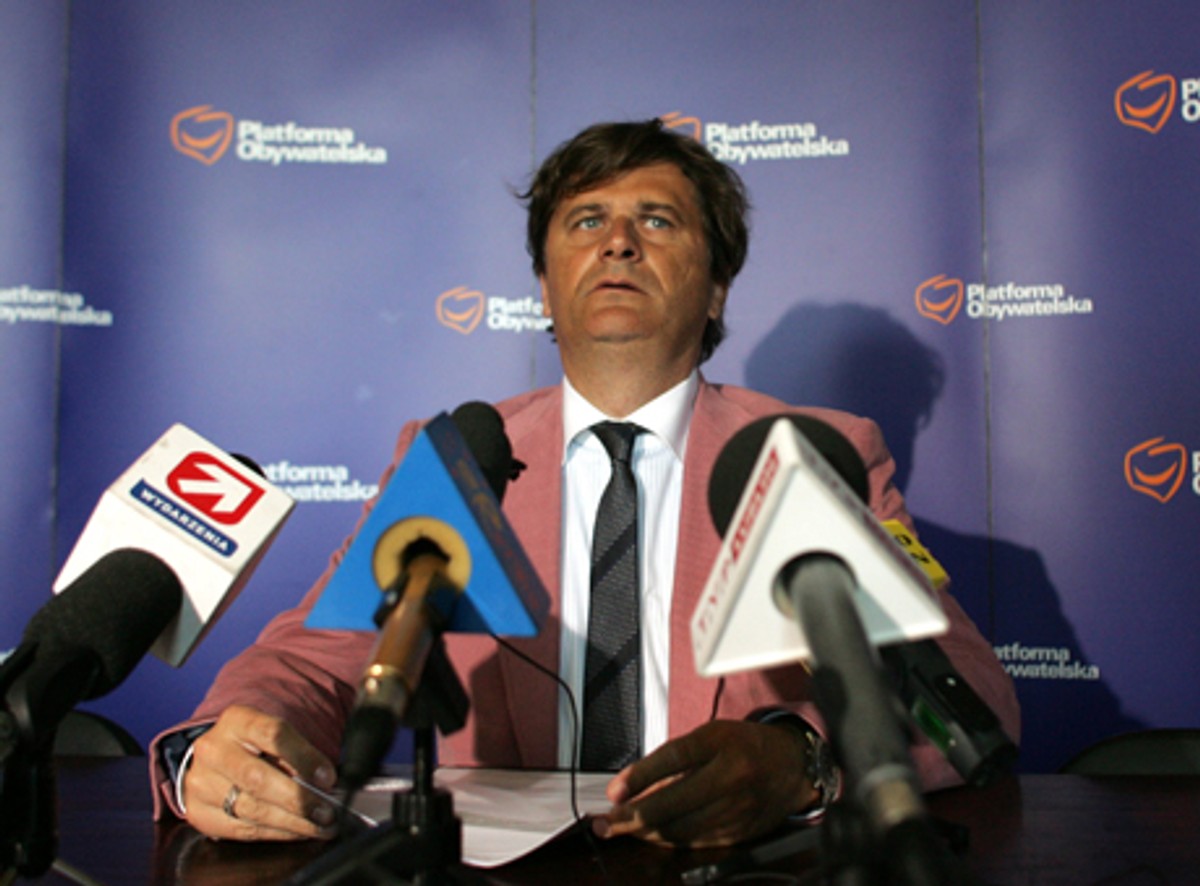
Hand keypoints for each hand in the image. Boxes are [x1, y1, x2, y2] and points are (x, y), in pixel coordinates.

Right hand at [182, 705, 338, 840]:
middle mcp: (213, 750)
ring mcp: (201, 783)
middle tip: (327, 812)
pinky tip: (298, 832)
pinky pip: (243, 829)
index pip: (273, 735)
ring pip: (251, 808)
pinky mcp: (198, 812)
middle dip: (298, 799)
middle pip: (258, 778)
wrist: (214, 758)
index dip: (304, 758)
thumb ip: (297, 752)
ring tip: (320, 826)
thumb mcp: (273, 734)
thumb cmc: (256, 745)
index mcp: (236, 720)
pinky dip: (277, 833)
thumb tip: (326, 783)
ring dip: (292, 822)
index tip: (328, 778)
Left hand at [593, 719, 815, 846]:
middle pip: (672, 803)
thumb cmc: (744, 745)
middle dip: (632, 817)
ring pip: (681, 829)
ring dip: (646, 833)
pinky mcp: (740, 832)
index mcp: (721, 742)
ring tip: (622, 829)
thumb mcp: (711, 735)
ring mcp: (737, 808)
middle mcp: (731, 775)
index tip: (613, 792)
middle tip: (605, 822)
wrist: (793, 765)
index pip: (673, 757)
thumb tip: (634, 786)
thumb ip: (675, 758)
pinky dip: (670, 841)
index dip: (639, 776)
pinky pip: (696, 842)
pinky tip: (652, 836)